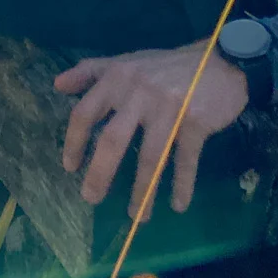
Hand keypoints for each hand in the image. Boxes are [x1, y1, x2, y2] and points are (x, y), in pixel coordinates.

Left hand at [54, 42, 248, 218]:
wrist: (221, 60)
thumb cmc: (167, 66)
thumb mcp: (127, 62)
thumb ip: (91, 71)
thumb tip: (57, 85)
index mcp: (118, 78)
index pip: (85, 113)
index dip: (74, 142)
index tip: (70, 167)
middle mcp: (139, 93)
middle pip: (113, 140)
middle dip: (100, 174)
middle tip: (91, 198)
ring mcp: (169, 109)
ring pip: (151, 157)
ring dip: (143, 192)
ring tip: (137, 217)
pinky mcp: (196, 123)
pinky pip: (186, 160)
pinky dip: (182, 184)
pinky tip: (178, 204)